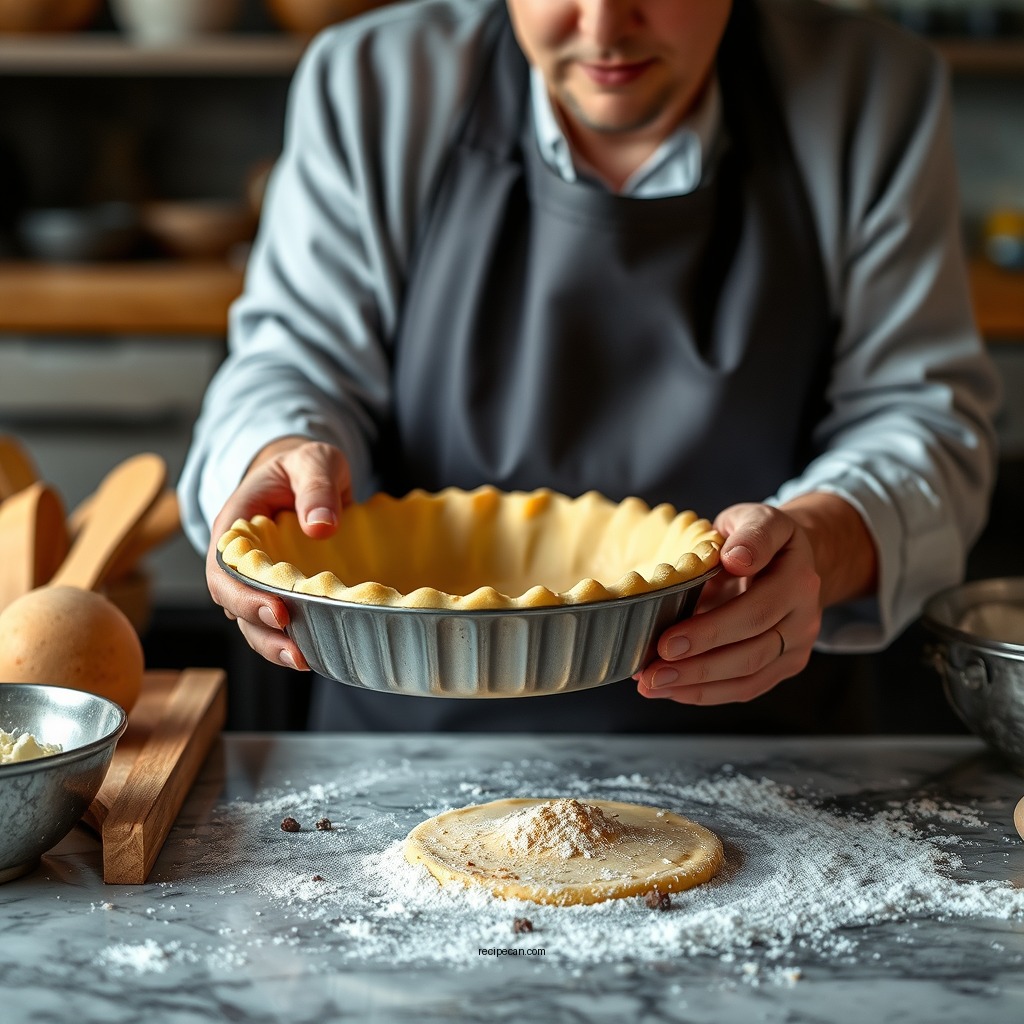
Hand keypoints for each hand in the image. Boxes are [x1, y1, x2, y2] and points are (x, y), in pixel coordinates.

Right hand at [206, 437, 352, 670]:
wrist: (308, 474)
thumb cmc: (303, 466)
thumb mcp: (313, 461)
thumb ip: (315, 486)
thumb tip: (320, 527)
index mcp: (234, 527)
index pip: (222, 570)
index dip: (243, 596)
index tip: (277, 610)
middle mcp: (239, 560)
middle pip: (233, 605)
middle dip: (261, 631)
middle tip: (296, 649)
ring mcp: (258, 579)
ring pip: (254, 622)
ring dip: (275, 646)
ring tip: (306, 661)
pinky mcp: (280, 591)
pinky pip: (279, 621)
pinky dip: (294, 639)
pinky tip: (319, 652)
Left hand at [635, 494, 876, 704]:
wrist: (787, 557)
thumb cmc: (758, 537)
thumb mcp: (755, 519)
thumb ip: (750, 534)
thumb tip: (736, 558)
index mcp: (798, 579)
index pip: (755, 611)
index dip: (711, 631)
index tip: (668, 641)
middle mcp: (804, 618)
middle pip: (751, 652)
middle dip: (696, 666)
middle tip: (651, 671)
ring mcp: (796, 646)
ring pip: (748, 678)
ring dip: (696, 686)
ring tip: (652, 684)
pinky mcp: (783, 665)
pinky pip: (747, 688)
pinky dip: (706, 693)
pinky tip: (673, 689)